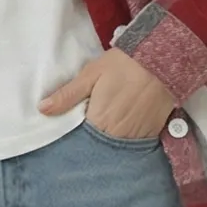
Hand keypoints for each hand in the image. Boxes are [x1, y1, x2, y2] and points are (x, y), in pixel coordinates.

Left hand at [39, 47, 176, 140]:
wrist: (164, 60)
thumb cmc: (124, 64)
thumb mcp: (91, 74)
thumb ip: (67, 95)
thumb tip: (42, 109)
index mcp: (98, 121)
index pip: (79, 140)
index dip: (74, 136)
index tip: (72, 131)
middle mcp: (116, 135)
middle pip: (98, 146)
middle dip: (91, 140)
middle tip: (90, 127)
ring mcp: (136, 136)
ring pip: (116, 147)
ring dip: (109, 140)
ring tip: (105, 128)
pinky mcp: (152, 133)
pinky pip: (134, 143)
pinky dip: (127, 138)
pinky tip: (123, 127)